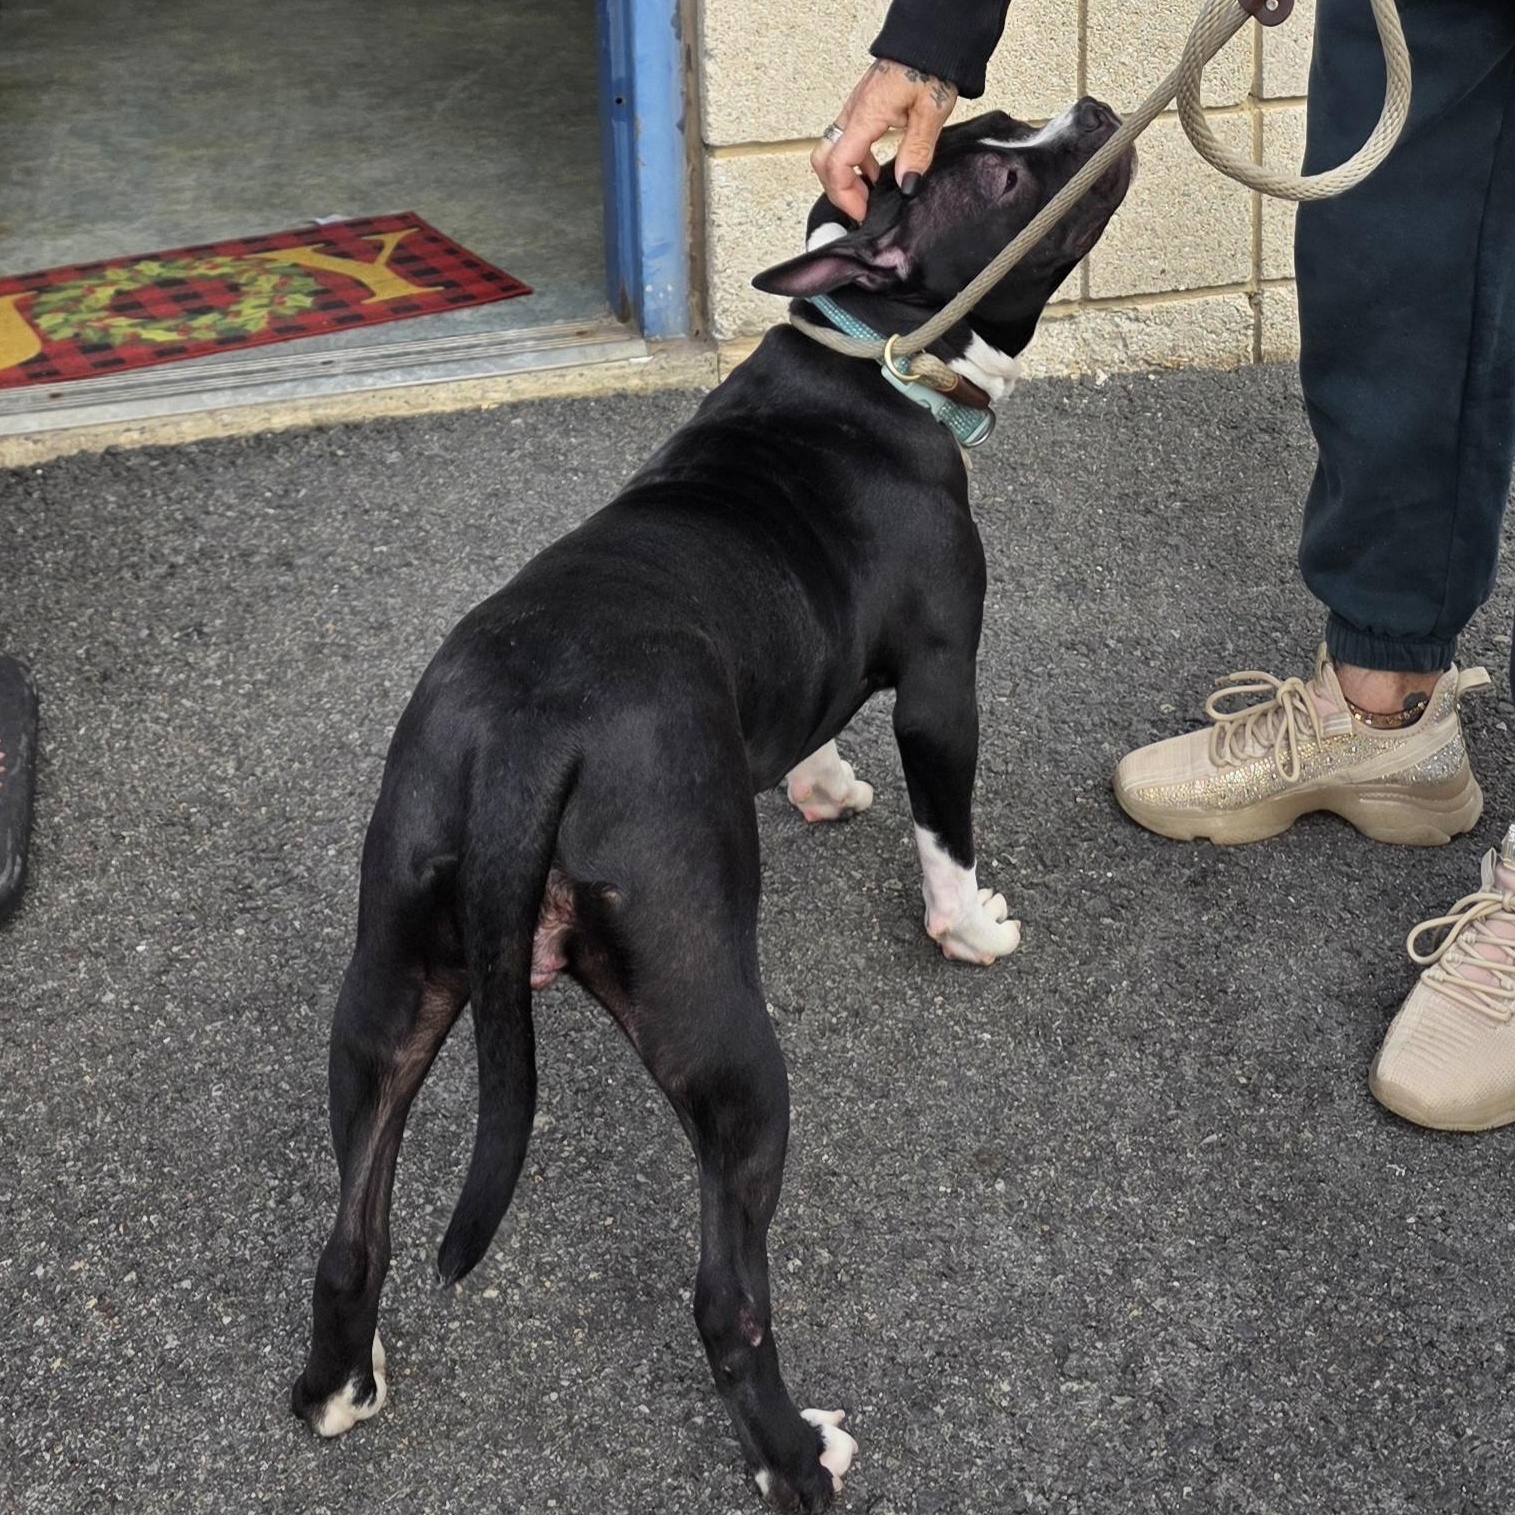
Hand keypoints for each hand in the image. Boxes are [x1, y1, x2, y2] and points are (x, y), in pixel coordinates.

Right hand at [812, 58, 958, 221]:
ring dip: (845, 177)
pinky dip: (855, 162)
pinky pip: (847, 140)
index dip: (846, 195)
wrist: (931, 40)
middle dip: (837, 189)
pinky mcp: (863, 108)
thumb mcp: (930, 114)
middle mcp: (853, 113)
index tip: (864, 214)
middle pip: (823, 160)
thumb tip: (906, 185)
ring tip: (870, 196)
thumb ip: (916, 152)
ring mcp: (855, 110)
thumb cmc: (931, 68)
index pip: (838, 165)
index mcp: (866, 115)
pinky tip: (875, 172)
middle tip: (862, 208)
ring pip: (832, 150)